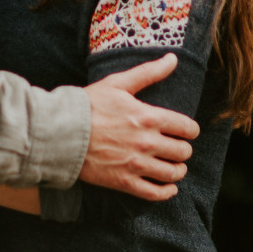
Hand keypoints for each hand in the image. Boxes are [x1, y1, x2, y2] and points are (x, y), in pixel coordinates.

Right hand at [79, 54, 199, 199]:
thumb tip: (173, 58)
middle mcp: (147, 142)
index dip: (191, 130)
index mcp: (148, 117)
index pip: (186, 128)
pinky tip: (168, 187)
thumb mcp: (118, 83)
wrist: (61, 131)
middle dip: (183, 149)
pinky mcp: (124, 182)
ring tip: (174, 167)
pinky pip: (155, 193)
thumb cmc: (89, 104)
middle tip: (177, 148)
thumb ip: (149, 72)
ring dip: (178, 170)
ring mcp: (136, 164)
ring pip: (172, 173)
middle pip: (183, 152)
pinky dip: (166, 192)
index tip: (187, 131)